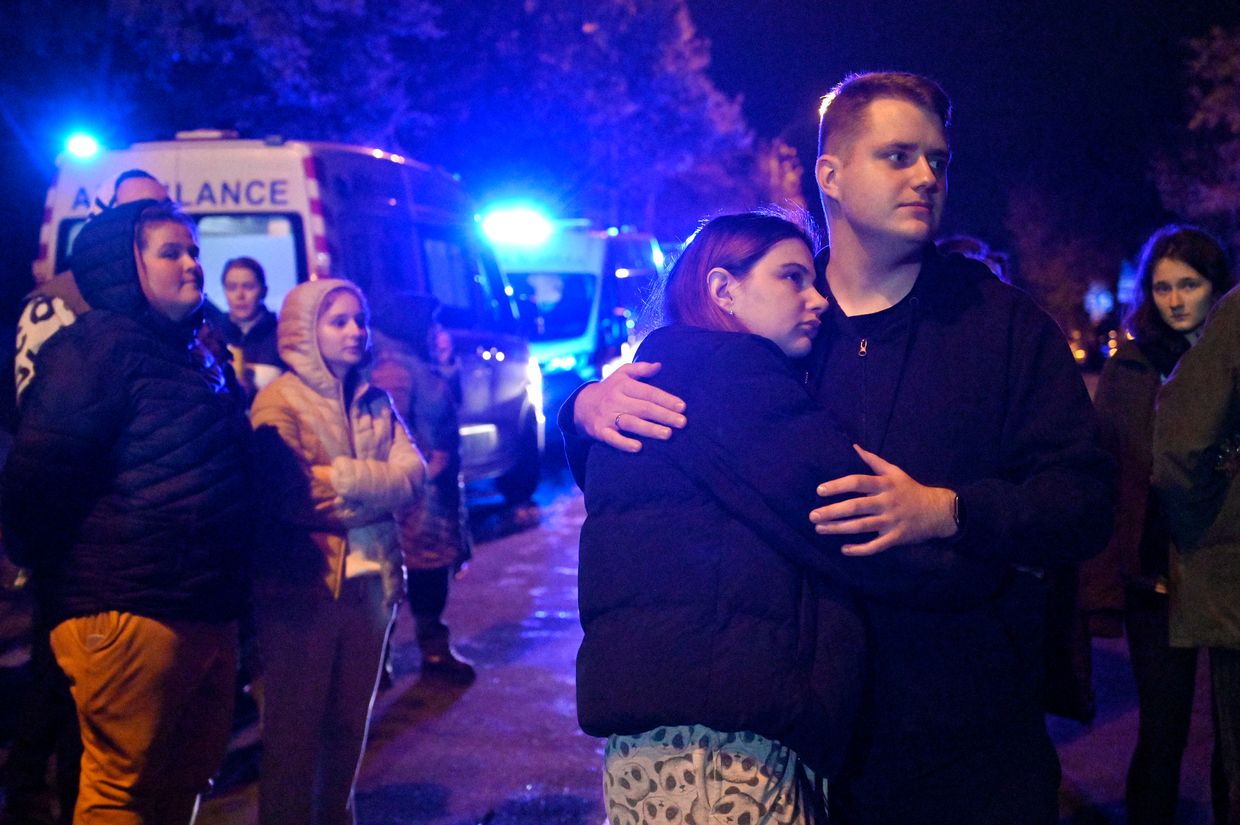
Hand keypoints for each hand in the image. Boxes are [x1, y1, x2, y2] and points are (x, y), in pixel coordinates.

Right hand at [573, 361, 686, 452]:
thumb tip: (659, 366)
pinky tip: (638, 448)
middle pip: (643, 408)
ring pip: (631, 423)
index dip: (666, 399)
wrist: (581, 405)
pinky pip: (612, 438)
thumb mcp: (622, 373)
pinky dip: (624, 443)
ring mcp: (607, 416)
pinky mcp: (599, 431)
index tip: (683, 407)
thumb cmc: (610, 389)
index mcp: (623, 385)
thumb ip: (641, 368)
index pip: (648, 392)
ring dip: (650, 429)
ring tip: (668, 435)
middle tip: (682, 423)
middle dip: (664, 415)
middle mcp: (615, 400)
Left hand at [810, 444, 956, 554]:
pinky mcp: (896, 537)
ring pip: (861, 527)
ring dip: (839, 529)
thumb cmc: (911, 489)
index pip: (857, 482)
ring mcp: (891, 520)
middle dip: (832, 511)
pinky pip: (876, 546)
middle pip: (856, 507)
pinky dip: (860, 550)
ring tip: (819, 529)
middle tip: (812, 515)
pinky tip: (844, 549)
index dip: (838, 486)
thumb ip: (873, 460)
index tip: (820, 491)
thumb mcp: (894, 471)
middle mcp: (886, 501)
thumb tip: (855, 446)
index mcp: (884, 484)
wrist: (938, 511)